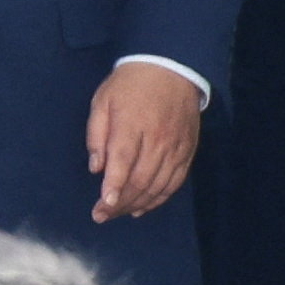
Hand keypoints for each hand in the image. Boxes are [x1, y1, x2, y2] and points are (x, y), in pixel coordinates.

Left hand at [87, 65, 202, 221]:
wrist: (171, 67)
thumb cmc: (130, 84)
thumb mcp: (102, 100)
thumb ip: (96, 134)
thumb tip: (96, 169)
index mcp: (132, 124)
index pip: (123, 161)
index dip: (113, 187)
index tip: (103, 206)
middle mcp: (157, 139)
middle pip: (140, 179)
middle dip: (120, 203)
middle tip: (102, 216)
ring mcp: (175, 147)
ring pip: (157, 185)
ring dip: (137, 204)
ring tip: (119, 214)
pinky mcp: (187, 151)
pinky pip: (174, 182)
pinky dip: (159, 199)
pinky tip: (143, 207)